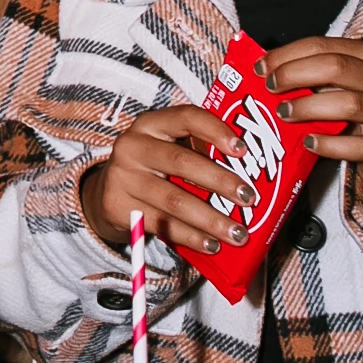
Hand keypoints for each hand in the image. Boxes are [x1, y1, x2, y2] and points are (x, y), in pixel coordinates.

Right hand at [80, 105, 259, 256]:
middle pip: (181, 161)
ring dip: (211, 219)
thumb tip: (254, 174)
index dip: (215, 130)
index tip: (242, 148)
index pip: (185, 117)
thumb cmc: (152, 169)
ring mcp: (123, 177)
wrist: (108, 194)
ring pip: (174, 200)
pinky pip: (161, 224)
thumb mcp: (167, 149)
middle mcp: (133, 146)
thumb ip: (198, 153)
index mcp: (151, 124)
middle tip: (249, 198)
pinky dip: (191, 237)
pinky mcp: (118, 206)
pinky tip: (211, 244)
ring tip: (238, 233)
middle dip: (220, 181)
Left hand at [265, 37, 362, 204]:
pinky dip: (330, 144)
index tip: (260, 68)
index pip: (324, 45)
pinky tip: (308, 142)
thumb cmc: (358, 114)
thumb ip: (310, 76)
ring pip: (349, 103)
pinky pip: (360, 146)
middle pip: (337, 67)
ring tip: (283, 114)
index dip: (288, 54)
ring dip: (309, 107)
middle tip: (269, 88)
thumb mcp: (339, 87)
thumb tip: (263, 68)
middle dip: (296, 74)